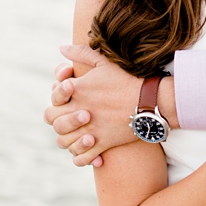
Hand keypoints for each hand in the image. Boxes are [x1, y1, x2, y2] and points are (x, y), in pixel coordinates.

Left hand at [45, 45, 140, 168]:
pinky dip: (82, 157)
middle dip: (60, 120)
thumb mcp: (105, 62)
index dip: (58, 99)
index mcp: (76, 91)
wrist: (152, 100)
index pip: (52, 99)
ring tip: (82, 135)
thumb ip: (81, 53)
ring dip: (70, 139)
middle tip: (77, 117)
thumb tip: (61, 47)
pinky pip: (81, 157)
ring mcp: (89, 128)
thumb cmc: (129, 80)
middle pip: (54, 122)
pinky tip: (90, 152)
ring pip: (64, 142)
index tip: (73, 96)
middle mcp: (78, 111)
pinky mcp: (102, 143)